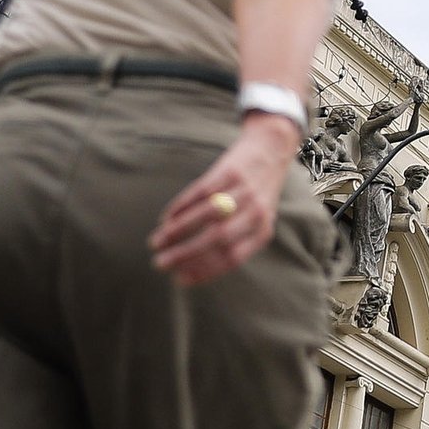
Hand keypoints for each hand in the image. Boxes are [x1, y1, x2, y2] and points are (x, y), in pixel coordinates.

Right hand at [150, 113, 304, 286]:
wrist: (272, 149)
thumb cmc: (256, 193)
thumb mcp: (256, 219)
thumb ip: (234, 240)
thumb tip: (194, 266)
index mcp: (263, 230)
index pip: (232, 258)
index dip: (204, 271)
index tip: (179, 279)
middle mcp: (256, 211)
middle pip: (217, 239)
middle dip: (185, 254)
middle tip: (160, 264)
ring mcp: (243, 190)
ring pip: (205, 215)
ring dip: (177, 231)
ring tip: (156, 241)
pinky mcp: (229, 170)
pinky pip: (200, 192)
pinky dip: (180, 206)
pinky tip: (166, 218)